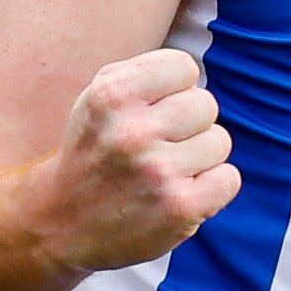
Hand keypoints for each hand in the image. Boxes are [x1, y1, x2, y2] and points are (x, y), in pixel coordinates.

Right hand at [32, 48, 240, 273]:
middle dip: (189, 123)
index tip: (156, 109)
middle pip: (206, 104)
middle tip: (161, 144)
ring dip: (200, 157)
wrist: (62, 223)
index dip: (175, 88)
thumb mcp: (99, 97)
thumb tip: (194, 75)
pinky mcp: (179, 208)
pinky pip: (229, 178)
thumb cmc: (94, 150)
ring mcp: (158, 172)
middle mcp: (133, 132)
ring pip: (220, 141)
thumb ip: (145, 73)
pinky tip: (183, 191)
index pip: (184, 67)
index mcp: (111, 95)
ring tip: (167, 171)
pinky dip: (213, 187)